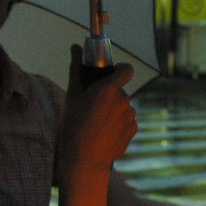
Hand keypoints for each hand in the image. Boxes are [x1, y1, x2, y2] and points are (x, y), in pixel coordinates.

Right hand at [57, 45, 136, 185]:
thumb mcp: (72, 96)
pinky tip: (104, 133)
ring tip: (97, 124)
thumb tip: (75, 47)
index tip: (114, 73)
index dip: (121, 69)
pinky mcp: (134, 129)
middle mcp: (124, 100)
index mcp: (109, 89)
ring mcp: (131, 116)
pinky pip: (127, 121)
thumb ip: (77, 69)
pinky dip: (118, 124)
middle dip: (110, 96)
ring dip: (114, 112)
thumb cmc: (74, 126)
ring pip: (123, 108)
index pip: (127, 69)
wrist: (85, 158)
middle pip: (120, 92)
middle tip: (93, 108)